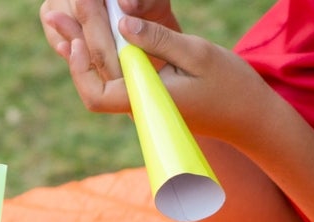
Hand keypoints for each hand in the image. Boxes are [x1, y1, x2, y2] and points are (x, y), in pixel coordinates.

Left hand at [41, 0, 271, 145]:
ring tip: (64, 16)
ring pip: (103, 77)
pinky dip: (102, 52)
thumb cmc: (231, 86)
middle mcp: (142, 106)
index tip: (76, 37)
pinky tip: (90, 31)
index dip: (81, 67)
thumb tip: (121, 21)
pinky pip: (117, 75)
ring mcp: (145, 103)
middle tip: (61, 8)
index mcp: (151, 101)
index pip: (100, 94)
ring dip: (84, 46)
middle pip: (98, 78)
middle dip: (79, 41)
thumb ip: (158, 40)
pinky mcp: (150, 96)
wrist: (252, 118)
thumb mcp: (198, 55)